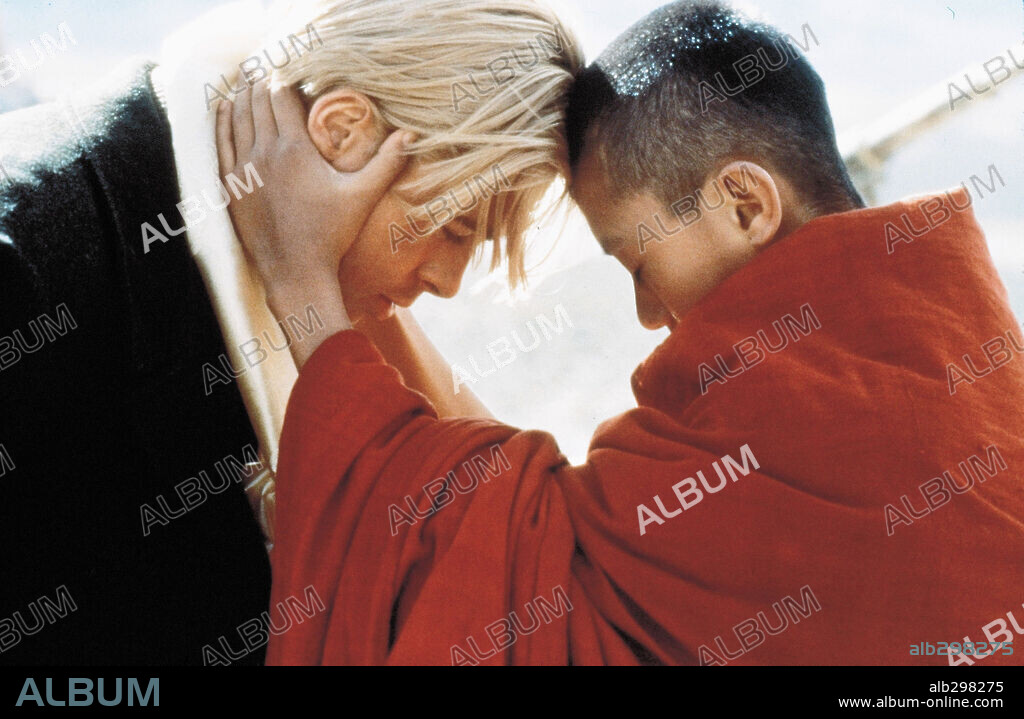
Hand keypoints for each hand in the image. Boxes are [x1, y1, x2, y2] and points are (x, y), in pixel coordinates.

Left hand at [215, 78, 413, 294]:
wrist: (295, 273)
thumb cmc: (331, 235)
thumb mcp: (362, 196)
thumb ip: (387, 163)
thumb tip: (412, 135)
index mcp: (293, 148)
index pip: (281, 94)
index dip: (285, 76)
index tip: (294, 70)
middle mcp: (263, 152)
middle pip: (256, 100)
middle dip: (263, 81)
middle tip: (272, 69)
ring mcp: (243, 169)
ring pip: (236, 116)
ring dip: (242, 95)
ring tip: (249, 81)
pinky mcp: (231, 185)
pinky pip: (221, 141)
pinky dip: (223, 120)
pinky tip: (226, 107)